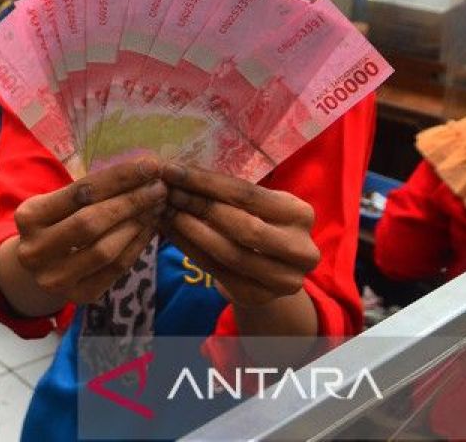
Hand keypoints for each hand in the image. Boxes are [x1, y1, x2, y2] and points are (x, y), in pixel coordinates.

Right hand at [13, 156, 173, 304]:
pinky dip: (137, 246)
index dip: (118, 178)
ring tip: (157, 206)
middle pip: (92, 222)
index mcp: (28, 217)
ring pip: (106, 249)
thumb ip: (93, 189)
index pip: (79, 193)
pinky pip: (116, 269)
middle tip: (159, 187)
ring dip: (138, 224)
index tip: (149, 166)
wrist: (40, 266)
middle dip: (132, 201)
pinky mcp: (78, 296)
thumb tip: (142, 170)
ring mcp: (55, 278)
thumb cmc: (56, 222)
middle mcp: (35, 250)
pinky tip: (150, 228)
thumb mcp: (60, 202)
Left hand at [158, 166, 319, 307]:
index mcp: (300, 214)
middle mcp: (301, 249)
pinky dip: (189, 249)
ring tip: (165, 212)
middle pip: (242, 225)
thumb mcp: (255, 205)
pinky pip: (217, 271)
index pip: (248, 194)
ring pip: (229, 253)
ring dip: (191, 230)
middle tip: (166, 192)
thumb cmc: (257, 223)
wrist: (269, 270)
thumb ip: (227, 192)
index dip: (207, 182)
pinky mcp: (259, 296)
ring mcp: (284, 278)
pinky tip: (170, 233)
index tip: (173, 170)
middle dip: (198, 206)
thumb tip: (179, 170)